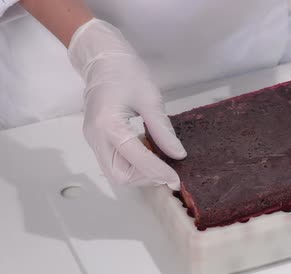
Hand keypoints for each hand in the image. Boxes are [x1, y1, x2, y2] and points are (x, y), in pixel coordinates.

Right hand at [68, 19, 185, 189]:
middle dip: (145, 178)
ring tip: (159, 159)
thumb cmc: (126, 72)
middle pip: (120, 176)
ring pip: (115, 173)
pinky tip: (148, 151)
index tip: (176, 179)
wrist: (101, 59)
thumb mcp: (150, 98)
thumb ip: (163, 129)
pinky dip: (133, 165)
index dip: (158, 172)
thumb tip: (178, 155)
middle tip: (167, 170)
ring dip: (139, 173)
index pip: (136, 159)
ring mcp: (93, 140)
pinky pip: (114, 162)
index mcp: (108, 125)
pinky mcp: (97, 139)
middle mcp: (96, 137)